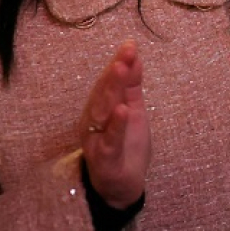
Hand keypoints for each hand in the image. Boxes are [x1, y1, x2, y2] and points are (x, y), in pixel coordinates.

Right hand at [80, 41, 150, 209]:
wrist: (122, 186)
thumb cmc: (126, 145)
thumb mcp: (133, 111)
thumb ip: (132, 85)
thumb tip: (134, 56)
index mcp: (101, 108)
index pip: (109, 82)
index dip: (119, 63)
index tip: (130, 44)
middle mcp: (94, 121)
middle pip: (104, 93)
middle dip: (115, 72)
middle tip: (126, 53)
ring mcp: (97, 139)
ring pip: (103, 112)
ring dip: (112, 90)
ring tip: (122, 70)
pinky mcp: (105, 157)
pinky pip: (109, 140)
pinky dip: (115, 125)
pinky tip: (122, 110)